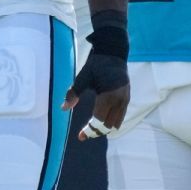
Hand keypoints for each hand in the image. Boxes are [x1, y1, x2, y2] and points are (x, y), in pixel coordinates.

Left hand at [63, 21, 129, 140]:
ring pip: (116, 122)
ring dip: (105, 128)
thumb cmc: (96, 66)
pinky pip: (121, 115)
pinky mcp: (127, 97)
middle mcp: (119, 100)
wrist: (113, 53)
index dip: (89, 131)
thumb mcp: (82, 79)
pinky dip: (112, 121)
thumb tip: (63, 108)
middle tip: (85, 133)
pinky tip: (102, 121)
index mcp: (107, 96)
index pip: (99, 121)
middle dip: (97, 131)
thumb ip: (73, 94)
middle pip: (108, 125)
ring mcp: (125, 99)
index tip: (80, 136)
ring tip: (93, 129)